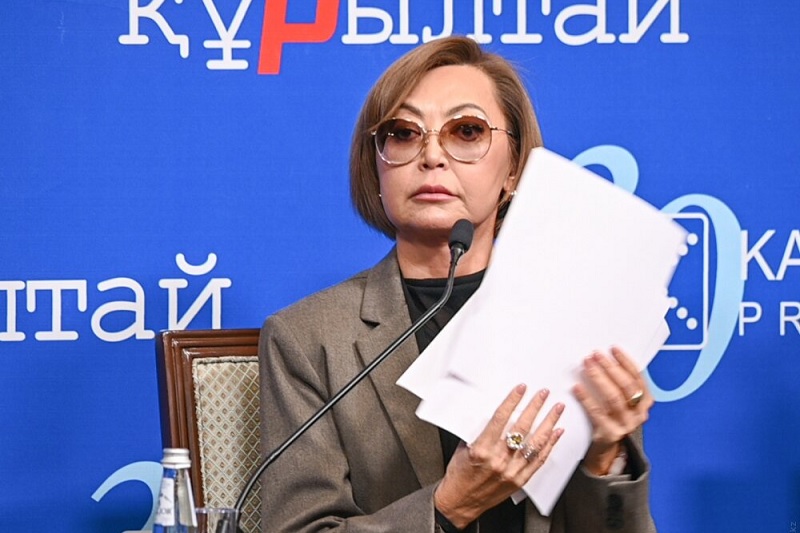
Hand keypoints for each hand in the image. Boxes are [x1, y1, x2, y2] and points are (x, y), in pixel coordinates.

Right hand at [433, 384, 563, 528]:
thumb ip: (481, 431)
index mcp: (482, 449)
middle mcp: (499, 460)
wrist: (461, 501)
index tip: (521, 389)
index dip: (512, 401)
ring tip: (556, 410)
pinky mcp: (519, 480)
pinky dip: (549, 446)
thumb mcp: (464, 447)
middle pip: (522, 428)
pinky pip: (539, 461)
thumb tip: (497, 415)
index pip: (501, 418)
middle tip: (544, 394)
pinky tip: (556, 434)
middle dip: (535, 407)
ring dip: (548, 423)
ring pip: (535, 443)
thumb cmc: (460, 474)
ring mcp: (511, 471)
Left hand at [573, 346, 653, 474]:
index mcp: (645, 401)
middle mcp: (638, 413)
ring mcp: (625, 424)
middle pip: (626, 386)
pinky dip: (586, 398)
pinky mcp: (610, 433)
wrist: (608, 445)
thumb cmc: (613, 415)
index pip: (637, 377)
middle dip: (610, 368)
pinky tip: (577, 387)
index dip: (625, 361)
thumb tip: (604, 357)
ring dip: (599, 379)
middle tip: (595, 355)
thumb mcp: (623, 400)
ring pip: (613, 398)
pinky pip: (596, 412)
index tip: (613, 349)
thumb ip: (619, 382)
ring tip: (587, 366)